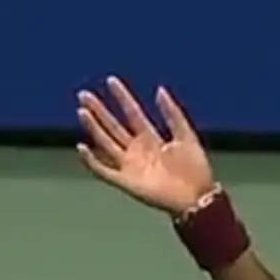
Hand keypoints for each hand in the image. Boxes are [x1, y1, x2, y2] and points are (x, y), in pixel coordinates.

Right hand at [76, 77, 217, 213]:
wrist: (197, 198)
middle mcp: (136, 150)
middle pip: (112, 126)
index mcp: (150, 138)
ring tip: (82, 111)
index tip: (111, 81)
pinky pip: (103, 170)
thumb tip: (159, 89)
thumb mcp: (187, 136)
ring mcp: (128, 165)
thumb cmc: (195, 169)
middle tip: (84, 94)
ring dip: (93, 127)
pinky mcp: (124, 181)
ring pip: (105, 142)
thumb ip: (173, 114)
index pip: (132, 113)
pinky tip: (83, 147)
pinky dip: (91, 160)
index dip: (122, 97)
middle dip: (99, 110)